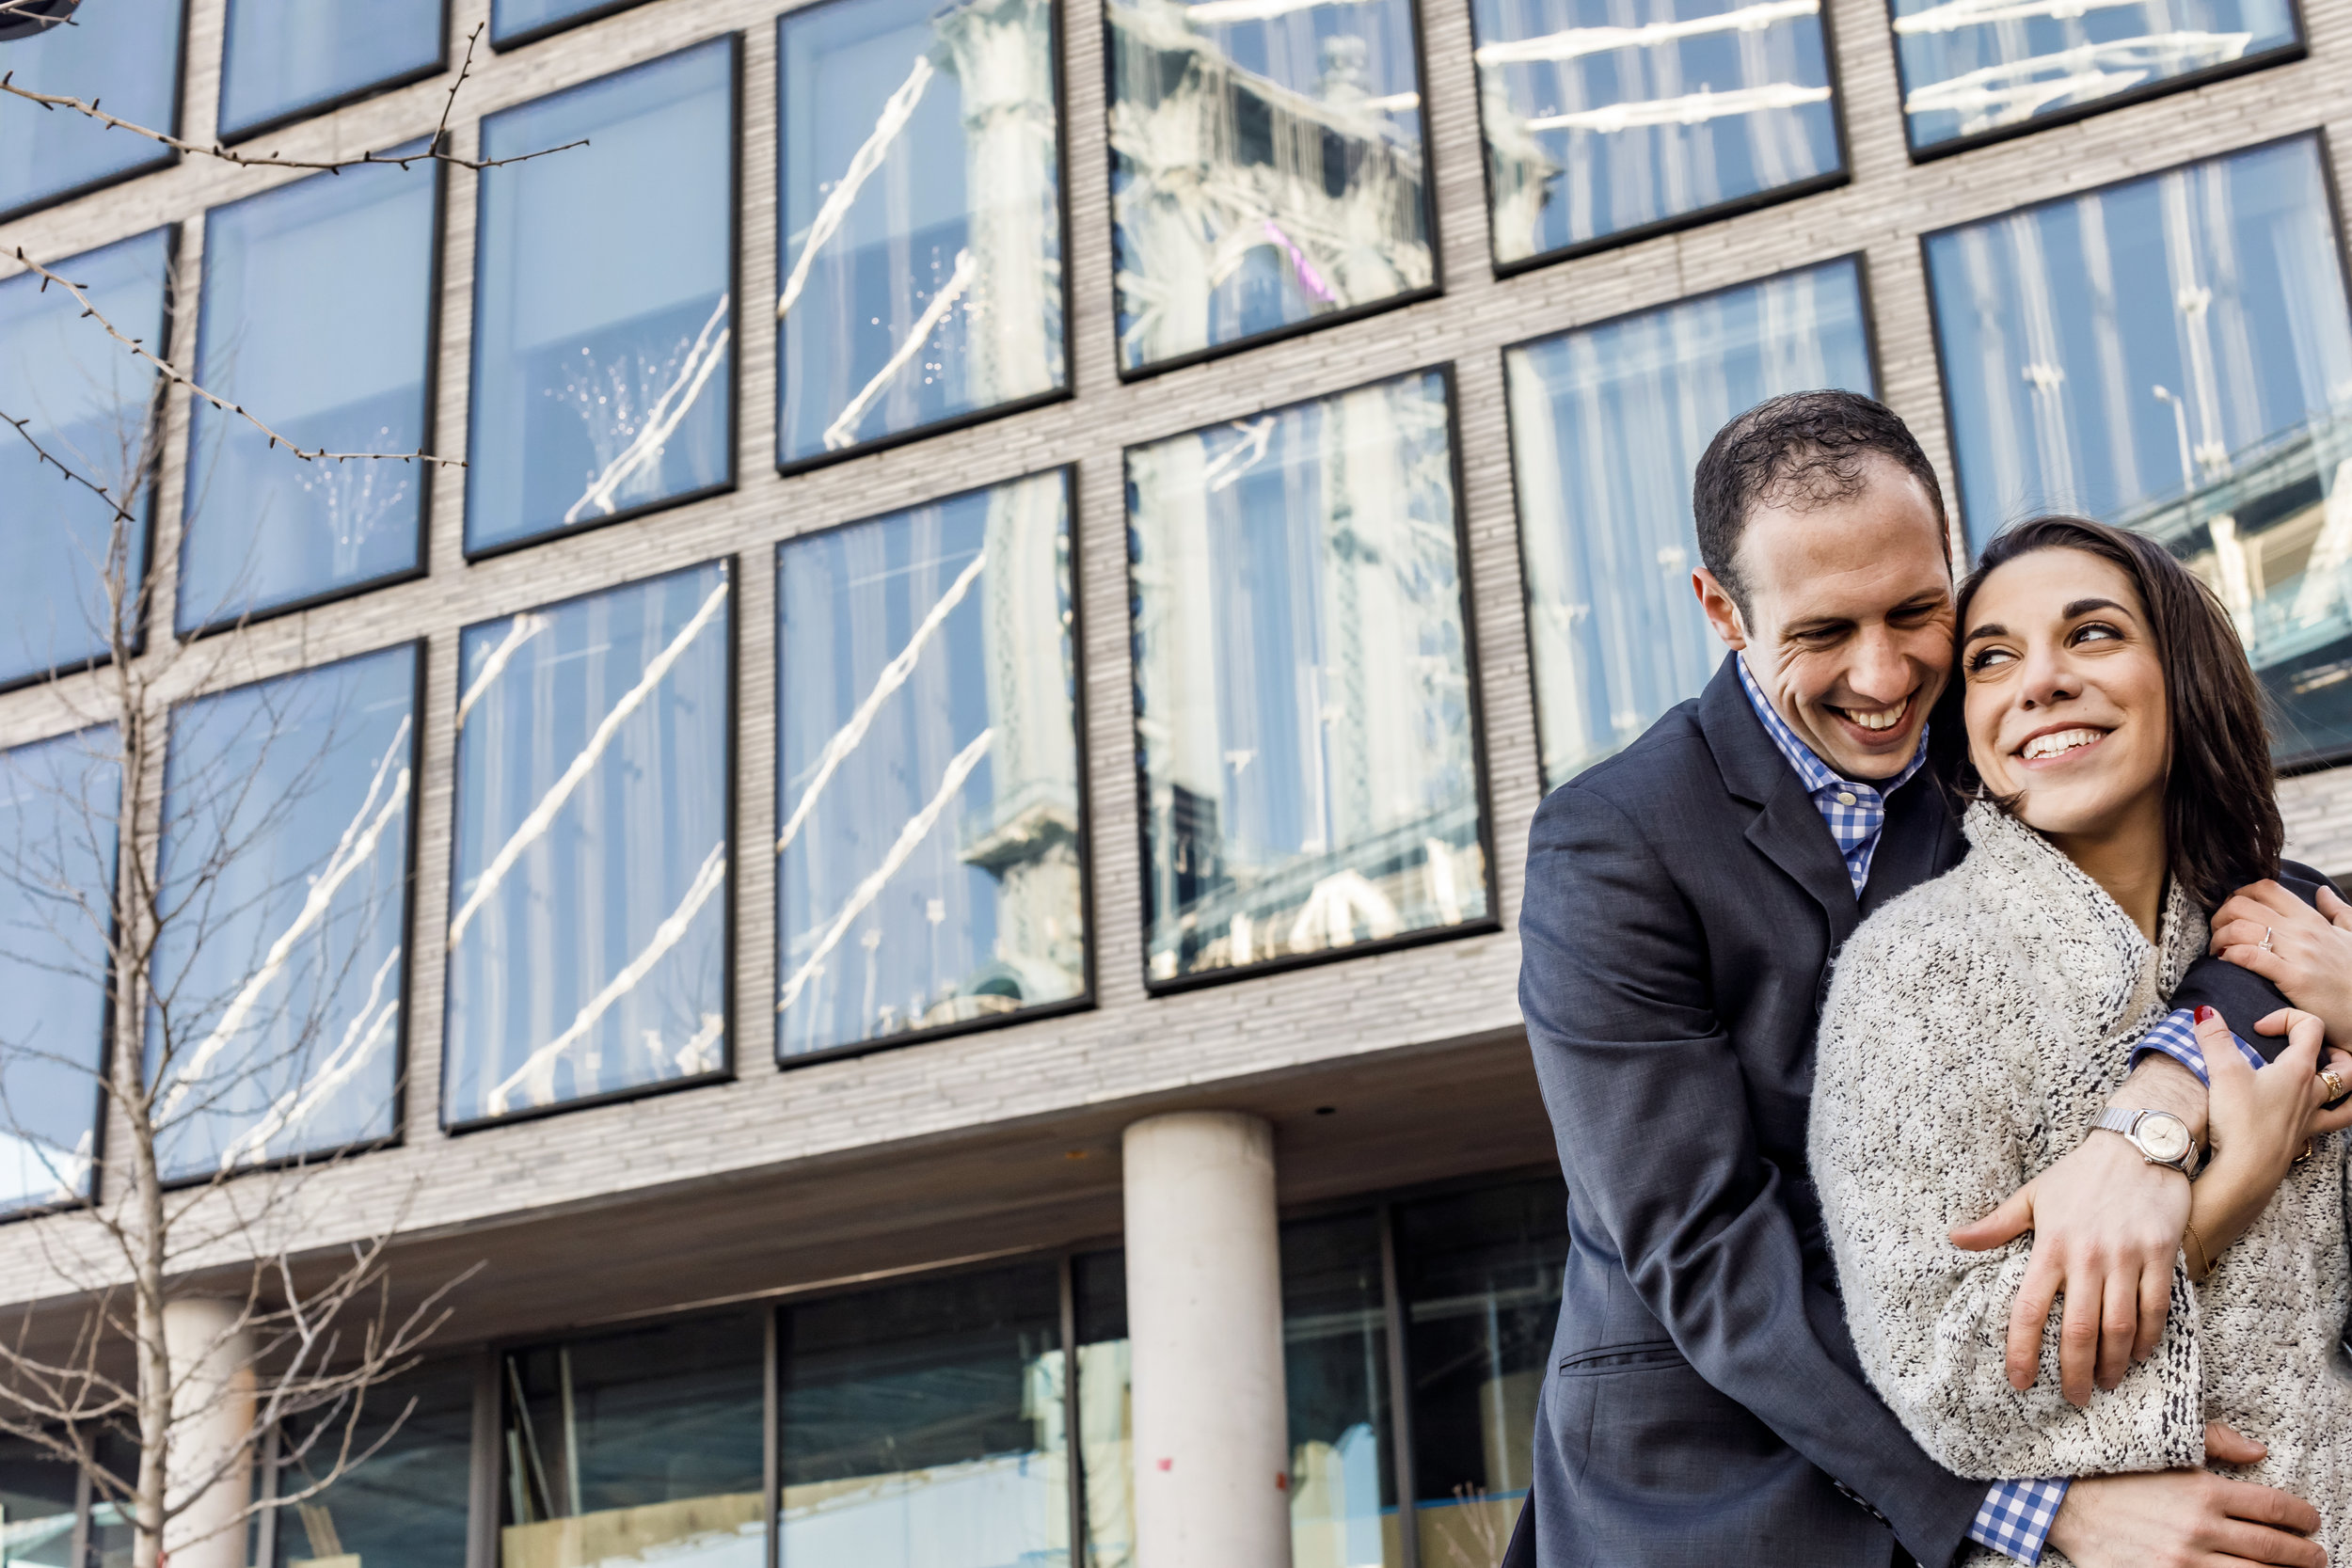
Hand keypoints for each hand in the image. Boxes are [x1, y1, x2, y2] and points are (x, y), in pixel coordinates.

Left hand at [1951, 1056, 2201, 1403]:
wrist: (2139, 1144)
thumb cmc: (2081, 1174)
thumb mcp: (2034, 1194)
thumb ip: (1997, 1224)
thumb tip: (1955, 1238)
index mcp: (2050, 1246)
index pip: (2029, 1309)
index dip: (2022, 1350)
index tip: (2019, 1381)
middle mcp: (2088, 1257)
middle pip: (2078, 1330)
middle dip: (2073, 1371)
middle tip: (2074, 1397)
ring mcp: (2127, 1258)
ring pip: (2119, 1327)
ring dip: (2113, 1363)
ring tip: (2106, 1382)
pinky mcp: (2160, 1255)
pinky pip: (2155, 1309)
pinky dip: (2147, 1338)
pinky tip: (2139, 1355)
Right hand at [2044, 1424, 2323, 1567]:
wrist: (2065, 1505)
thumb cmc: (2115, 1474)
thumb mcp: (2163, 1448)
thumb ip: (2214, 1443)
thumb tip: (2258, 1451)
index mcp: (2203, 1491)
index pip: (2273, 1507)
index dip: (2302, 1516)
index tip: (2311, 1520)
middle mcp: (2200, 1528)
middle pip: (2275, 1548)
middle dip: (2306, 1554)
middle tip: (2316, 1554)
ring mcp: (2186, 1560)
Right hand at [2194, 1006, 2351, 1268]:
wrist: (2247, 1172)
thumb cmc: (2241, 1122)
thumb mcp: (2223, 1072)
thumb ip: (2214, 1038)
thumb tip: (2205, 1011)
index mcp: (2298, 1071)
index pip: (2311, 1028)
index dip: (2286, 1018)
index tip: (2259, 1029)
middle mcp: (2312, 1094)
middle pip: (2343, 1066)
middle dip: (2332, 1050)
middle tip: (2304, 1048)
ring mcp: (2310, 1119)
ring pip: (2345, 1101)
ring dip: (2343, 1089)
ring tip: (2328, 1080)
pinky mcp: (2300, 1139)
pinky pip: (2326, 1125)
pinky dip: (2325, 1116)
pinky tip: (2308, 1115)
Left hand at [2212, 880, 2351, 1045]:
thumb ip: (2337, 911)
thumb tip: (2322, 890)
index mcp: (2312, 919)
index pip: (2265, 889)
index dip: (2238, 895)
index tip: (2230, 913)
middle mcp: (2303, 931)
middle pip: (2242, 905)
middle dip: (2219, 916)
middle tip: (2217, 934)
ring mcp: (2299, 954)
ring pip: (2240, 928)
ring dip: (2219, 938)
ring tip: (2219, 952)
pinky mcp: (2295, 978)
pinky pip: (2251, 956)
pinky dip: (2231, 955)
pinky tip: (2227, 962)